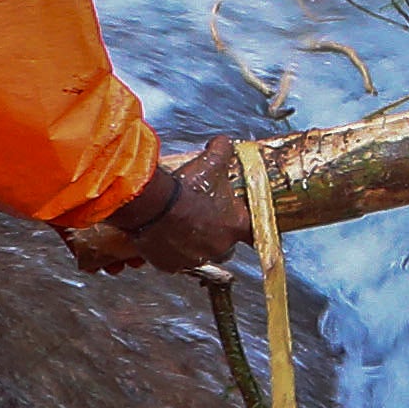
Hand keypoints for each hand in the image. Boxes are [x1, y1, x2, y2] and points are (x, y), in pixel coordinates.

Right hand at [65, 141, 258, 274]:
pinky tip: (166, 237)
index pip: (254, 234)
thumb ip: (223, 150)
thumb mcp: (211, 162)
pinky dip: (173, 252)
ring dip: (196, 245)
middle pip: (226, 247)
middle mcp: (220, 247)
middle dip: (219, 237)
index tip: (243, 224)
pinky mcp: (172, 265)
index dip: (248, 228)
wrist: (154, 205)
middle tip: (206, 222)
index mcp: (236, 226)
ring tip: (184, 228)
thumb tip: (223, 142)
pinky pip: (177, 262)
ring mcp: (195, 259)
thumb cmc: (187, 186)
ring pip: (201, 256)